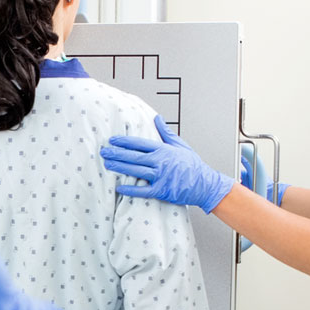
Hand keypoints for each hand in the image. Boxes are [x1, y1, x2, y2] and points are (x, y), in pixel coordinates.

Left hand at [101, 115, 235, 212]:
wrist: (205, 184)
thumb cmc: (193, 165)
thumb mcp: (180, 145)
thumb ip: (166, 132)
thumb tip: (157, 118)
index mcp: (164, 150)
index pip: (140, 144)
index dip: (125, 141)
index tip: (113, 140)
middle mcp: (160, 162)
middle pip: (134, 156)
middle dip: (117, 154)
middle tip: (104, 152)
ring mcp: (160, 176)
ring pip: (136, 170)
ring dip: (120, 168)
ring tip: (107, 165)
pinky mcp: (162, 191)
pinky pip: (143, 190)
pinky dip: (130, 190)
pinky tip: (119, 188)